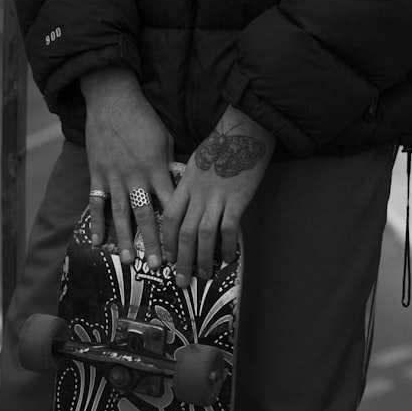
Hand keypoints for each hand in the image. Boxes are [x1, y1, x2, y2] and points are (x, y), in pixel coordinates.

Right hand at [81, 67, 175, 268]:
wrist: (112, 99)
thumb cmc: (143, 118)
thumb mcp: (165, 139)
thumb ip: (170, 166)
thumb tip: (180, 186)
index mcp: (156, 168)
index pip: (170, 203)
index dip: (177, 225)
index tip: (184, 245)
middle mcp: (135, 176)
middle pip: (146, 215)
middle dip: (153, 242)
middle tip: (158, 266)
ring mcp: (114, 177)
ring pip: (121, 214)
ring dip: (125, 239)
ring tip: (129, 261)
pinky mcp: (97, 173)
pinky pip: (97, 203)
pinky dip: (96, 223)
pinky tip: (98, 242)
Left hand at [163, 105, 274, 287]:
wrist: (245, 129)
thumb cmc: (221, 146)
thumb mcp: (195, 165)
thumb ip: (189, 187)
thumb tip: (188, 210)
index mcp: (184, 186)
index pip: (167, 219)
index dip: (165, 242)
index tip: (166, 259)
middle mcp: (196, 194)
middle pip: (183, 233)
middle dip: (180, 260)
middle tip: (180, 281)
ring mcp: (216, 197)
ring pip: (203, 235)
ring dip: (202, 259)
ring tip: (203, 276)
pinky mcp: (237, 199)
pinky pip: (229, 229)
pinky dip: (228, 246)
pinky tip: (229, 259)